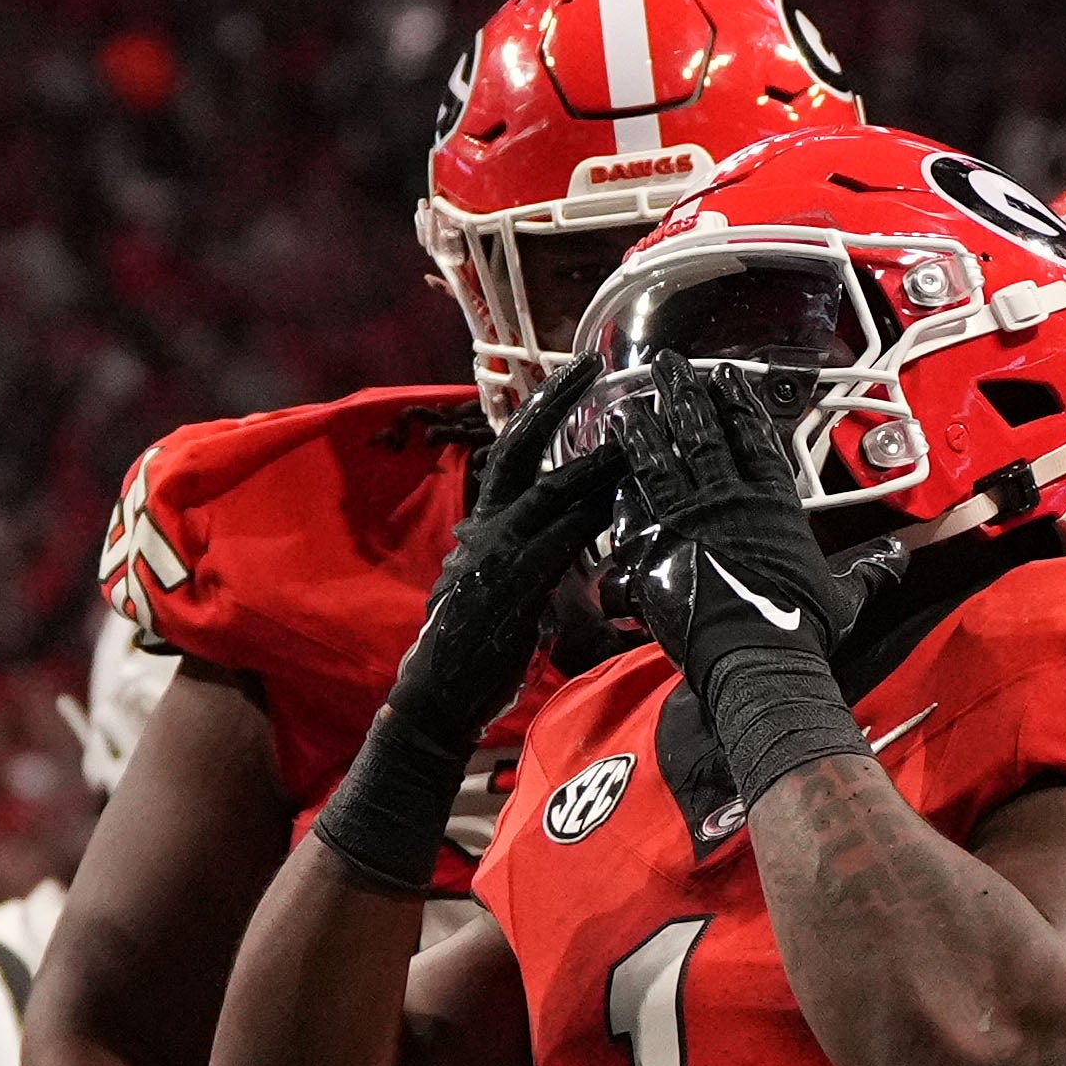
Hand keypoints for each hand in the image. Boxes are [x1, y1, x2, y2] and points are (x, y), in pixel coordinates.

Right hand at [314, 352, 620, 887]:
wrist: (437, 700)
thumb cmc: (479, 651)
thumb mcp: (517, 592)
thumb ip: (548, 560)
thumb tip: (584, 538)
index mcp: (484, 526)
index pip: (516, 455)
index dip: (547, 414)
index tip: (579, 377)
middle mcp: (482, 529)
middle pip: (517, 448)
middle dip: (553, 403)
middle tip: (590, 364)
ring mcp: (490, 556)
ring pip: (542, 491)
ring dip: (588, 458)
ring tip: (628, 429)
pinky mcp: (506, 588)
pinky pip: (551, 542)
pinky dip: (584, 517)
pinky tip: (617, 498)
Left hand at [608, 362, 907, 797]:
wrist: (756, 661)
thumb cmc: (798, 630)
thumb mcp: (844, 596)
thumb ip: (868, 570)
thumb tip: (896, 559)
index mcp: (774, 506)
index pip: (754, 438)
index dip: (738, 402)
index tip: (725, 376)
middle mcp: (729, 502)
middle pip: (701, 433)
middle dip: (684, 394)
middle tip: (668, 366)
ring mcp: (689, 522)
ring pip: (660, 459)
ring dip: (644, 427)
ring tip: (631, 401)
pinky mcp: (657, 549)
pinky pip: (634, 505)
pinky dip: (622, 480)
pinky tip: (609, 461)